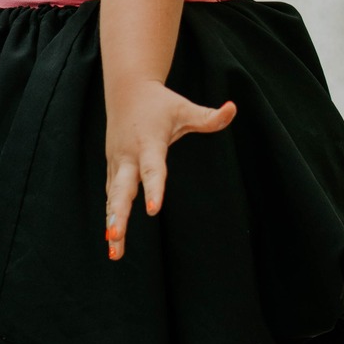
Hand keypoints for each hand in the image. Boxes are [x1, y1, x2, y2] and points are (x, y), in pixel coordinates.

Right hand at [103, 79, 234, 260]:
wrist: (127, 90)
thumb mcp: (185, 108)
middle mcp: (129, 156)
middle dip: (118, 213)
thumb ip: (208, 116)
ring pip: (113, 198)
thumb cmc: (160, 103)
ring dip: (112, 223)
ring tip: (113, 253)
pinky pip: (111, 197)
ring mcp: (117, 164)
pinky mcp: (112, 170)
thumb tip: (233, 108)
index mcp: (148, 143)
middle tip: (116, 234)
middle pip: (121, 189)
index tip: (153, 211)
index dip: (153, 189)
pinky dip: (110, 218)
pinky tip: (113, 243)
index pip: (152, 169)